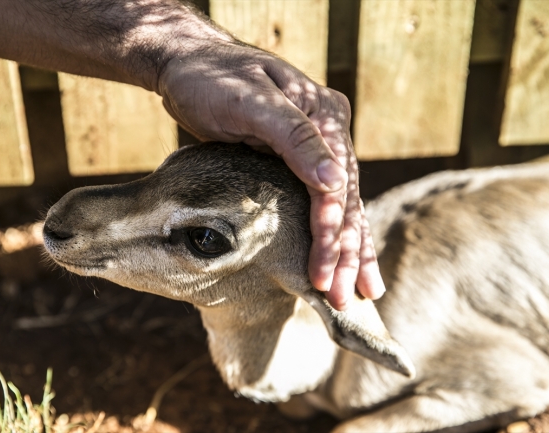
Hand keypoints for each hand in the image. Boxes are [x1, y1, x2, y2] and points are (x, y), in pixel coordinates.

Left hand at [157, 42, 385, 309]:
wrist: (189, 67)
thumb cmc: (213, 79)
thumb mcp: (250, 101)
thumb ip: (295, 136)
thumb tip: (336, 181)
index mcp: (325, 116)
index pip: (335, 184)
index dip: (329, 230)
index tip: (322, 271)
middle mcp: (329, 133)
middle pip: (345, 201)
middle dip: (343, 252)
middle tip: (339, 299)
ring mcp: (317, 149)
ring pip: (342, 208)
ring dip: (349, 252)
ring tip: (359, 295)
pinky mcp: (297, 163)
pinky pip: (324, 204)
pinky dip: (335, 234)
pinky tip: (343, 262)